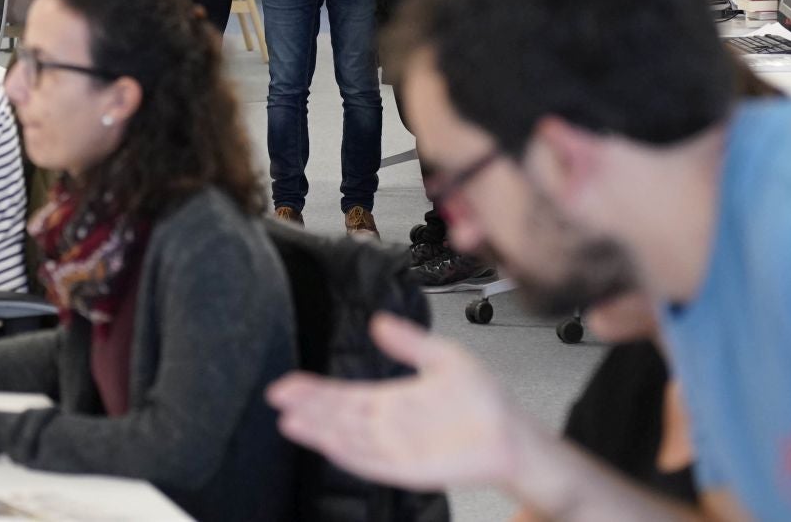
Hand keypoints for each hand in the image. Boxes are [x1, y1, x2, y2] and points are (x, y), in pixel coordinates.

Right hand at [266, 312, 524, 490]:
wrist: (512, 432)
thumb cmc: (481, 398)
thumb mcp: (443, 357)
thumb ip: (410, 342)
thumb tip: (377, 321)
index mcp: (389, 400)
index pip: (343, 394)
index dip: (314, 390)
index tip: (287, 384)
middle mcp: (386, 426)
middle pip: (338, 416)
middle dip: (309, 407)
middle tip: (278, 397)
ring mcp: (396, 449)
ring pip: (349, 440)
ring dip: (321, 432)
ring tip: (293, 421)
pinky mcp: (410, 469)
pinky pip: (374, 464)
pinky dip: (350, 455)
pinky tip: (330, 445)